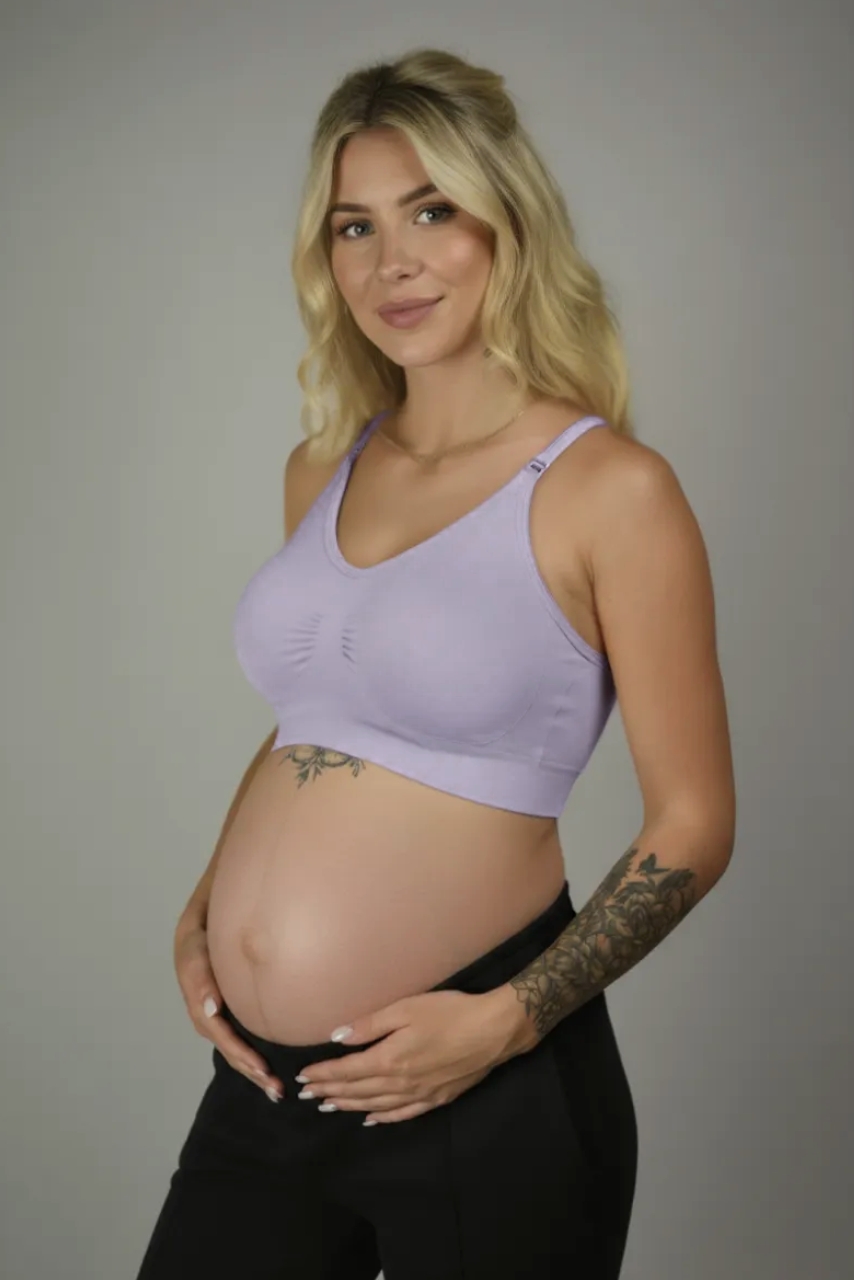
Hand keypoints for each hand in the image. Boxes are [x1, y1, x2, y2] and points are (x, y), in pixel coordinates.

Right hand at [173, 918, 284, 1100]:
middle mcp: (203, 997)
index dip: (235, 1049)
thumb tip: (211, 1009)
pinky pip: (238, 1028)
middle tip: (275, 1089)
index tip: (258, 1067)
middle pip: (224, 1041)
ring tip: (275, 1087)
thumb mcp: (198, 932)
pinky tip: (272, 1061)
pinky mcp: (228, 998)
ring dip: (251, 1065)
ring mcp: (214, 999)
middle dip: (247, 1067)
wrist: (215, 894)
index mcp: (195, 984)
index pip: (214, 1026)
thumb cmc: (211, 909)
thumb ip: (199, 969)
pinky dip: (253, 1048)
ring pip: (231, 1040)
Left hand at [294, 988, 509, 1123]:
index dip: (323, 1074)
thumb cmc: (450, 1012)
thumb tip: (337, 1036)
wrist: (494, 1031)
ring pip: (375, 1105)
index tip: (304, 1077)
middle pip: (357, 1091)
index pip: (347, 1070)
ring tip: (329, 1106)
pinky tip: (371, 1119)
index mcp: (390, 1059)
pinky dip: (382, 1118)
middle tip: (307, 1095)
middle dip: (329, 1091)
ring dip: (349, 1106)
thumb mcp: (407, 1008)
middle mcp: (401, 1083)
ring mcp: (419, 1095)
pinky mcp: (437, 1100)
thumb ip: (371, 1025)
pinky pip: (402, 1114)